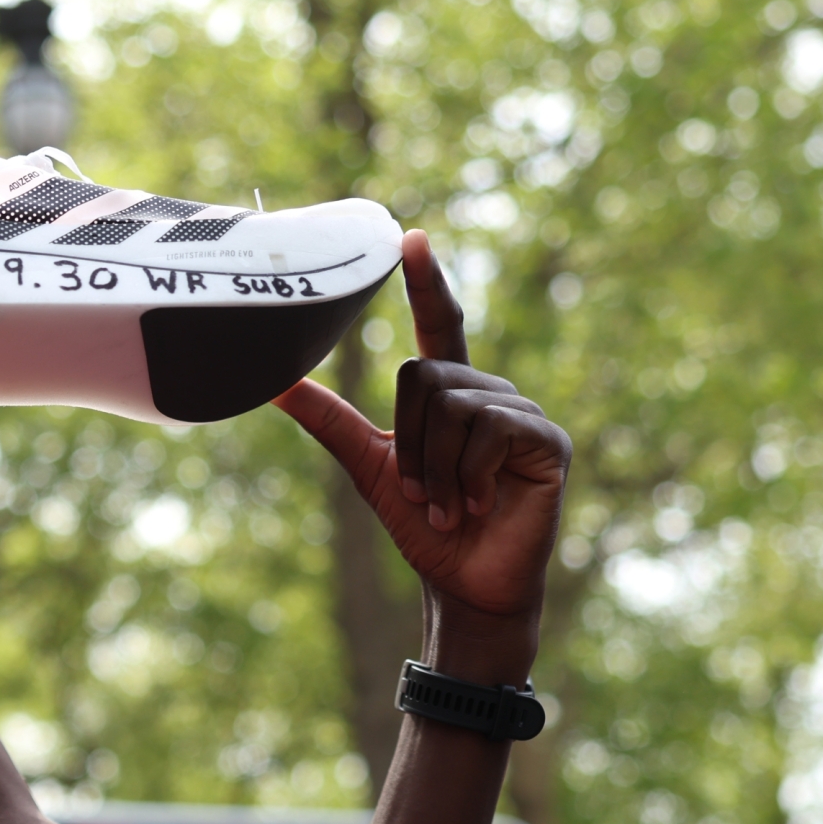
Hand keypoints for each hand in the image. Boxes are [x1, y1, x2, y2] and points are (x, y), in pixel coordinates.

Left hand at [275, 231, 570, 645]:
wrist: (464, 584)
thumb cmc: (423, 529)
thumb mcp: (367, 467)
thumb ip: (329, 420)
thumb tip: (274, 383)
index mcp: (451, 394)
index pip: (440, 325)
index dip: (426, 283)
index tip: (410, 238)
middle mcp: (490, 393)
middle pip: (424, 375)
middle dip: (408, 442)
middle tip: (420, 493)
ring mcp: (524, 415)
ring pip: (451, 405)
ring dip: (434, 468)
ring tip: (448, 506)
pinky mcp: (548, 441)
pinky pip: (488, 430)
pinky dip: (467, 475)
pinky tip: (477, 504)